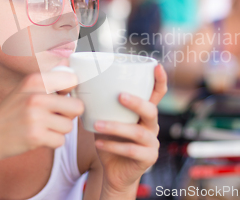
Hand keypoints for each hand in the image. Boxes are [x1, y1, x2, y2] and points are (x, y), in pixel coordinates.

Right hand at [0, 71, 83, 161]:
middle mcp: (36, 96)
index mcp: (35, 80)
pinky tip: (38, 137)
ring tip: (42, 127)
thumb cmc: (10, 112)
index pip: (72, 80)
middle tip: (54, 116)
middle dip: (69, 114)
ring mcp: (36, 117)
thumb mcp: (25, 88)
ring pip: (69, 126)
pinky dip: (52, 141)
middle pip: (78, 107)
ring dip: (59, 130)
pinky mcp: (36, 136)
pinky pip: (60, 141)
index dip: (70, 92)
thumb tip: (69, 64)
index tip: (61, 97)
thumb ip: (49, 79)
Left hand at [93, 64, 166, 193]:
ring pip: (138, 132)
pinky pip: (131, 151)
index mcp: (144, 113)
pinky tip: (99, 143)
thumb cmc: (111, 142)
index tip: (157, 66)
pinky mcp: (148, 159)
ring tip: (97, 125)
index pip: (157, 94)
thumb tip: (80, 86)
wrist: (115, 173)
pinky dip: (113, 146)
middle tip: (120, 96)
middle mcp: (152, 126)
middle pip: (151, 111)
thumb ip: (102, 106)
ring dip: (116, 127)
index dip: (160, 80)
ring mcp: (152, 143)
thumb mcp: (108, 121)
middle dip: (136, 102)